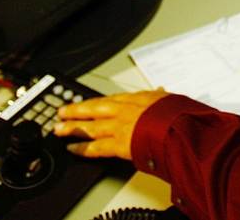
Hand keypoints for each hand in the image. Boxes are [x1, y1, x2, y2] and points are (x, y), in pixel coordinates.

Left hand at [53, 89, 169, 158]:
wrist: (180, 128)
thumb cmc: (178, 115)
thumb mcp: (171, 99)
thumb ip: (162, 97)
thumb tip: (161, 91)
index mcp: (138, 98)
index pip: (111, 99)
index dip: (96, 102)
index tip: (86, 103)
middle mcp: (125, 110)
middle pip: (94, 108)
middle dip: (76, 110)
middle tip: (62, 111)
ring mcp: (119, 127)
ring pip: (90, 126)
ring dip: (72, 128)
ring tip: (59, 129)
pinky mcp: (118, 144)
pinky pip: (96, 147)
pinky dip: (82, 149)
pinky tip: (72, 149)